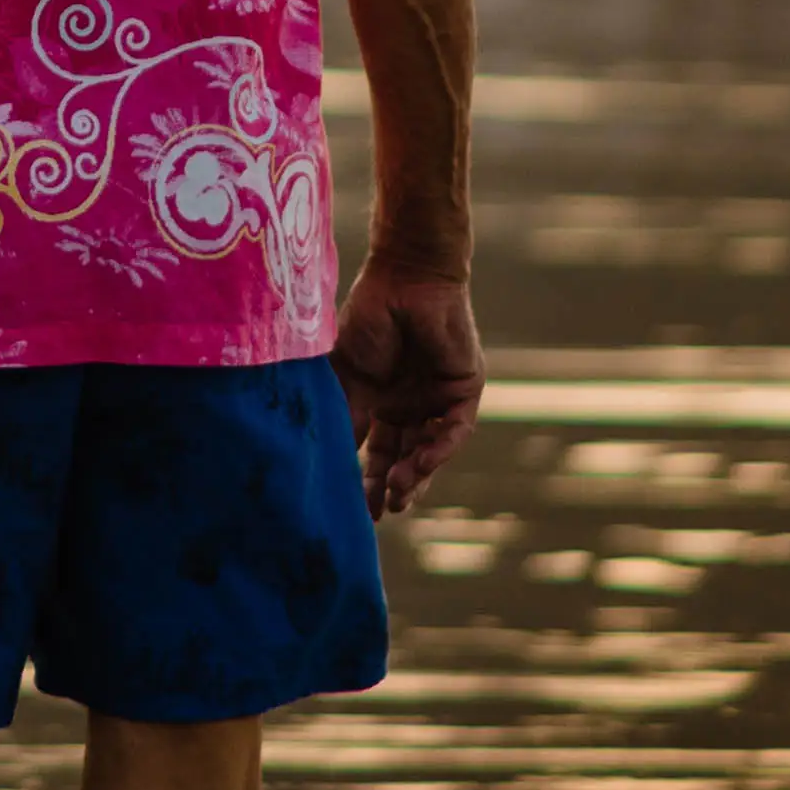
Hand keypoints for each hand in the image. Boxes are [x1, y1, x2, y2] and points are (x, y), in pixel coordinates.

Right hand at [331, 260, 480, 515]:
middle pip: (402, 457)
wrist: (405, 277)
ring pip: (429, 449)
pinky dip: (438, 449)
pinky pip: (454, 430)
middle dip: (392, 486)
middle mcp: (410, 405)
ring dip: (416, 474)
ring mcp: (437, 398)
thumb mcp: (347, 375)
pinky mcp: (464, 390)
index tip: (353, 509)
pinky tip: (421, 463)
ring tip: (398, 494)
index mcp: (380, 402)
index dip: (365, 479)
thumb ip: (343, 415)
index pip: (375, 450)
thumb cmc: (368, 318)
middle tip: (380, 512)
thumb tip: (325, 461)